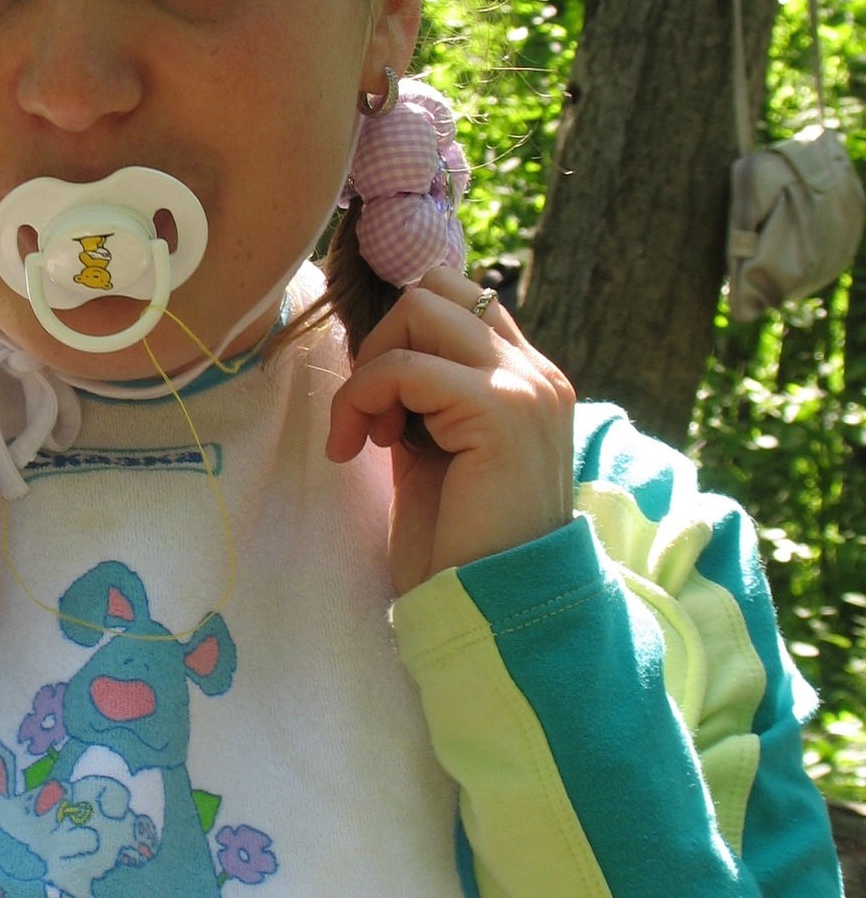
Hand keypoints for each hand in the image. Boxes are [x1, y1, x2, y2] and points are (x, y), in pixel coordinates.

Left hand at [325, 269, 574, 595]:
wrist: (490, 608)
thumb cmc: (458, 543)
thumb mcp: (434, 451)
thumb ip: (421, 396)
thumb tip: (374, 349)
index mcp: (528, 380)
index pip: (459, 300)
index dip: (399, 333)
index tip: (375, 398)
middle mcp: (537, 374)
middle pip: (435, 289)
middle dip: (381, 341)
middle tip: (368, 414)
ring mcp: (526, 387)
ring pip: (419, 310)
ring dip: (370, 368)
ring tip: (367, 433)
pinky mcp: (500, 410)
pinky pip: (403, 366)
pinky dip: (362, 397)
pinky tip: (360, 448)